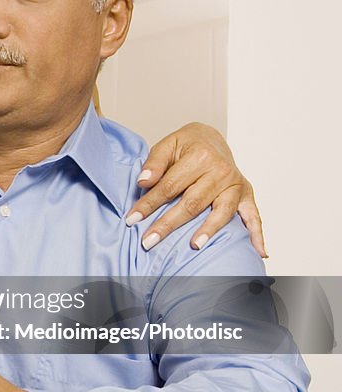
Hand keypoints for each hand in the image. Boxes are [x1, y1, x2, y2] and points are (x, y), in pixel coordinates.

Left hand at [125, 122, 265, 256]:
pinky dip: (257, 234)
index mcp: (200, 156)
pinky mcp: (246, 194)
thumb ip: (155, 163)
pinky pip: (253, 216)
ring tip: (194, 246)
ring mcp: (236, 184)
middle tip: (148, 241)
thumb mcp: (167, 145)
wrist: (211, 138)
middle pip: (192, 203)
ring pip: (220, 212)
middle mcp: (221, 171)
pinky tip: (259, 252)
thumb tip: (143, 182)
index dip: (149, 204)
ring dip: (207, 231)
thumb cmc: (186, 145)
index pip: (169, 186)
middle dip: (168, 224)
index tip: (131, 219)